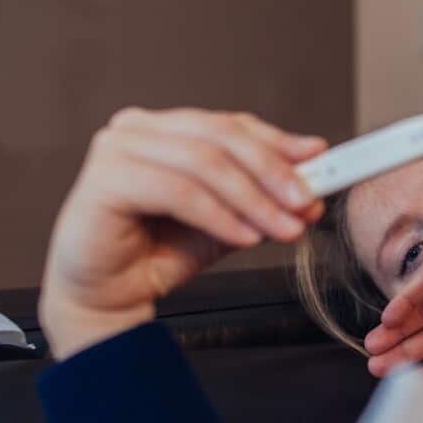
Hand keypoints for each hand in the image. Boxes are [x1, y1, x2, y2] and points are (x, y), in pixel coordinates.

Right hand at [39, 107, 326, 358]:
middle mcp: (137, 129)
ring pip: (203, 163)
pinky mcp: (104, 181)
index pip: (230, 125)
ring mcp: (116, 150)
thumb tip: (312, 193)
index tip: (318, 160)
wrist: (109, 298)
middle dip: (272, 170)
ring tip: (283, 227)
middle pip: (220, 137)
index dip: (277, 141)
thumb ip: (261, 201)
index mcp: (164, 128)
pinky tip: (244, 236)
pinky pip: (178, 192)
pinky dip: (219, 215)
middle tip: (306, 200)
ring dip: (252, 198)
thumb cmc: (157, 253)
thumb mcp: (226, 221)